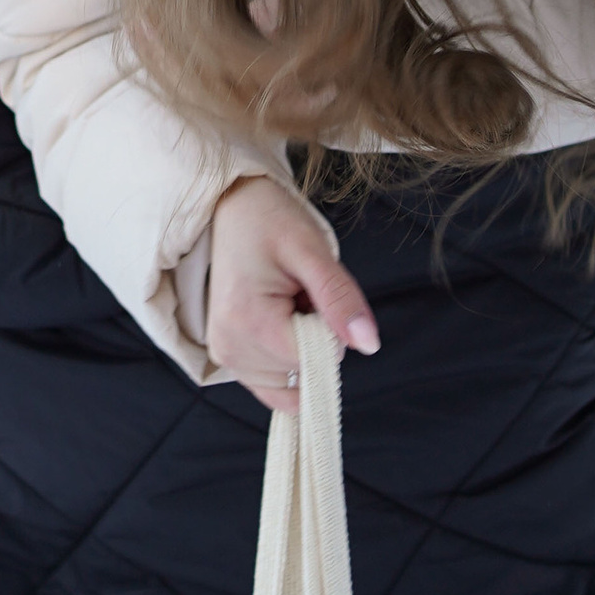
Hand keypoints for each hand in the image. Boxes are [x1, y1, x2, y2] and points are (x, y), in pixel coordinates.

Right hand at [205, 174, 379, 409]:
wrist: (236, 208)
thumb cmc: (272, 222)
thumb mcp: (313, 252)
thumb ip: (341, 300)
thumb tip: (369, 345)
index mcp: (247, 322)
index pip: (314, 358)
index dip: (329, 328)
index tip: (311, 292)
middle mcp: (229, 348)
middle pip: (303, 371)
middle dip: (314, 336)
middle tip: (296, 292)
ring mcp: (225, 357)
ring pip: (293, 381)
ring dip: (301, 346)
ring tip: (285, 301)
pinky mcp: (228, 358)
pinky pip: (275, 385)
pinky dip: (288, 360)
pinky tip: (278, 323)